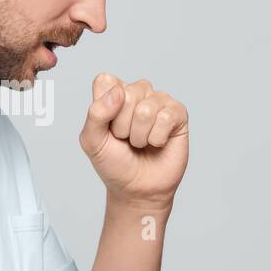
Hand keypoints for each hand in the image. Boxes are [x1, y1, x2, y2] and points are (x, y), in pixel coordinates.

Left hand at [78, 73, 188, 209]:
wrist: (137, 189)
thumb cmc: (114, 163)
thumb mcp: (92, 141)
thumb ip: (95, 114)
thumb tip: (118, 92)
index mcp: (113, 92)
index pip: (106, 81)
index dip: (104, 108)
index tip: (106, 128)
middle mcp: (137, 91)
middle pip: (126, 95)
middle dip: (122, 126)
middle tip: (125, 139)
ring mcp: (159, 100)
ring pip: (146, 109)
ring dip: (139, 136)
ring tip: (140, 143)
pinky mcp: (178, 113)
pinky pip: (166, 118)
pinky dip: (157, 138)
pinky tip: (157, 144)